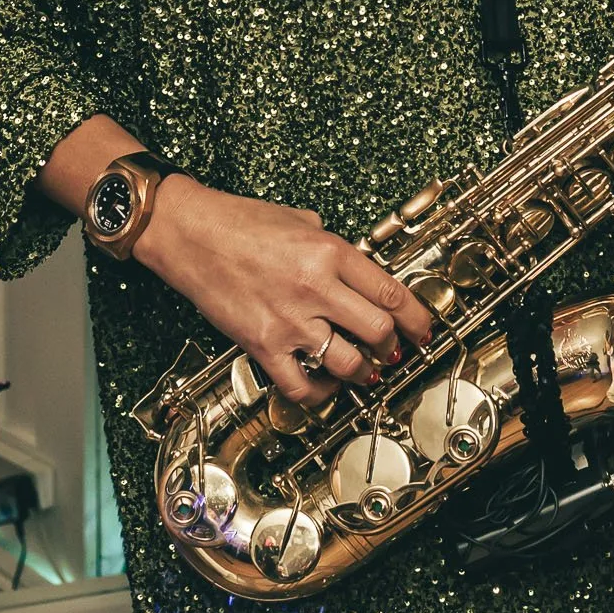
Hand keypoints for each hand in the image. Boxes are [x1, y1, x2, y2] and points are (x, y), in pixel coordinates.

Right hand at [136, 178, 433, 405]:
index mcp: (330, 252)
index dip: (416, 317)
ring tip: (366, 372)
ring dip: (364, 373)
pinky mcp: (263, 345)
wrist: (190, 233)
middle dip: (394, 347)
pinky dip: (320, 394)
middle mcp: (316, 288)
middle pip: (378, 331)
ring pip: (348, 363)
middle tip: (397, 351)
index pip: (390, 292)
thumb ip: (330, 243)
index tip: (424, 329)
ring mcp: (290, 320)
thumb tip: (351, 264)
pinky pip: (301, 385)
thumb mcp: (299, 218)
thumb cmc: (239, 221)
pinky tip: (325, 388)